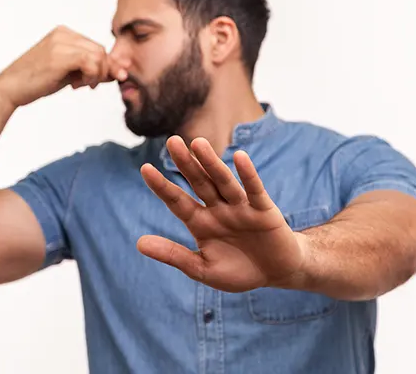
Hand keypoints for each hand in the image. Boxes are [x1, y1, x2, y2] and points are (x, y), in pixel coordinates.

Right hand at [0, 25, 127, 106]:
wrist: (10, 89)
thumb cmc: (35, 82)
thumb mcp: (68, 74)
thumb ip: (90, 70)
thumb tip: (117, 72)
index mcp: (63, 34)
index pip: (96, 46)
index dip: (105, 65)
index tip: (103, 80)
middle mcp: (63, 34)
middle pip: (101, 49)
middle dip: (103, 70)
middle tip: (90, 86)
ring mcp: (61, 43)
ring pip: (99, 56)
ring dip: (97, 75)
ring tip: (82, 86)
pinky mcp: (60, 55)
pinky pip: (91, 63)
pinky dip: (91, 76)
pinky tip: (78, 86)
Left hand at [137, 136, 309, 292]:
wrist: (276, 273)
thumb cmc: (238, 271)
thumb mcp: (202, 269)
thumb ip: (173, 255)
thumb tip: (139, 243)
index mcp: (200, 222)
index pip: (177, 201)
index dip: (162, 186)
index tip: (145, 168)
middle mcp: (218, 209)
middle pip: (199, 183)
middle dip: (186, 164)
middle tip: (172, 141)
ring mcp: (240, 207)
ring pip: (223, 182)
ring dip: (212, 163)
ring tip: (198, 144)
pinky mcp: (263, 210)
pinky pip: (254, 190)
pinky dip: (248, 174)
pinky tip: (239, 157)